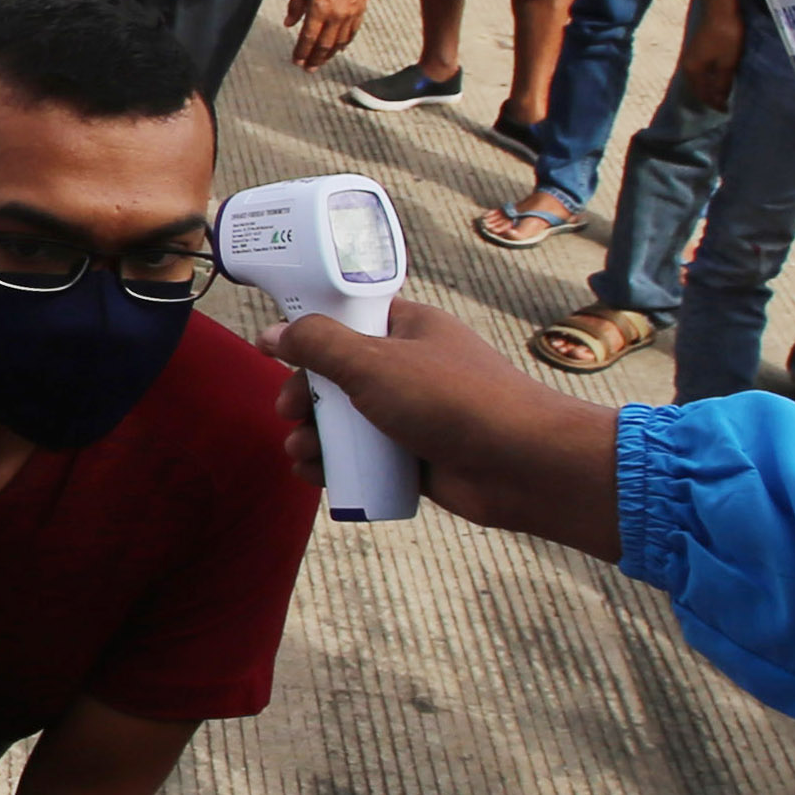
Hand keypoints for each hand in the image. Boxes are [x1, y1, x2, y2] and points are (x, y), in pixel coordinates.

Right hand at [276, 301, 626, 563]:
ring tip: (301, 453)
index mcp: (408, 328)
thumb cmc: (454, 401)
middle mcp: (410, 366)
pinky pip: (364, 456)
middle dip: (305, 397)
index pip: (347, 319)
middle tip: (290, 413)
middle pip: (338, 375)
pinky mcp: (415, 456)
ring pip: (347, 420)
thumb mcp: (374, 363)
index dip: (309, 336)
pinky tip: (317, 476)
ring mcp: (413, 413)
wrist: (522, 466)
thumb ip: (318, 344)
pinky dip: (337, 465)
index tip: (277, 355)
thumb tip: (272, 334)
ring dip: (314, 436)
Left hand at [285, 0, 379, 69]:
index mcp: (319, 9)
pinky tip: (337, 49)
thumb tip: (288, 23)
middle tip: (307, 69)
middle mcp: (336, 16)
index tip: (296, 61)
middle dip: (314, 59)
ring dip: (328, 55)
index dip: (301, 52)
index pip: (308, 38)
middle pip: (324, 46)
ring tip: (320, 62)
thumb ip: (295, 6)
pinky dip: (343, 44)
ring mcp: (350, 15)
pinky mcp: (359, 12)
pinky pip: (351, 34)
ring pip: (338, 43)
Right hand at [676, 1, 746, 110]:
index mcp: (693, 70)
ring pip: (698, 76)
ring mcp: (691, 53)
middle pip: (697, 86)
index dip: (714, 103)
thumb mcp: (728, 63)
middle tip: (722, 104)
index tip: (727, 110)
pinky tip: (717, 73)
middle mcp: (688, 63)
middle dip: (708, 96)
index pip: (702, 94)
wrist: (720, 6)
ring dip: (708, 85)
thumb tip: (719, 98)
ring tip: (720, 91)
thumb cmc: (725, 35)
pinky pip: (701, 67)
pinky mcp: (698, 45)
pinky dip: (709, 75)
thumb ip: (722, 82)